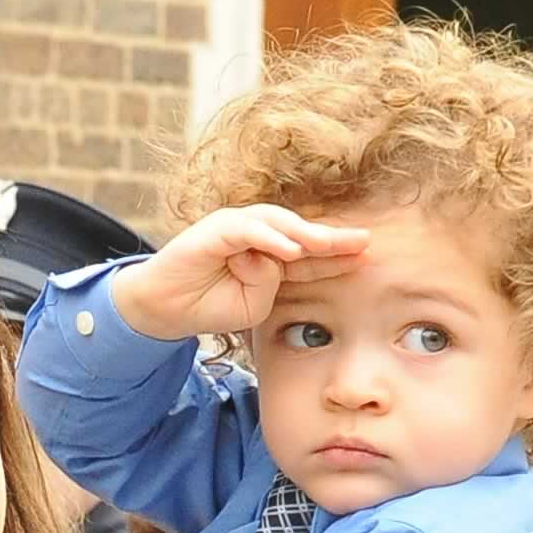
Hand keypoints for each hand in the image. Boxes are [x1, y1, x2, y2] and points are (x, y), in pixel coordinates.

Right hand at [107, 205, 368, 343]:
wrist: (165, 308)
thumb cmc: (208, 306)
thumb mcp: (253, 305)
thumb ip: (272, 285)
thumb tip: (280, 258)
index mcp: (270, 256)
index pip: (310, 254)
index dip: (337, 256)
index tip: (367, 259)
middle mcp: (257, 235)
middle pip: (301, 232)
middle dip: (333, 239)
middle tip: (363, 243)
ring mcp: (236, 228)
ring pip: (279, 224)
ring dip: (308, 235)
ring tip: (332, 244)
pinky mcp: (216, 229)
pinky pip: (249, 230)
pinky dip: (271, 238)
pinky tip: (291, 249)